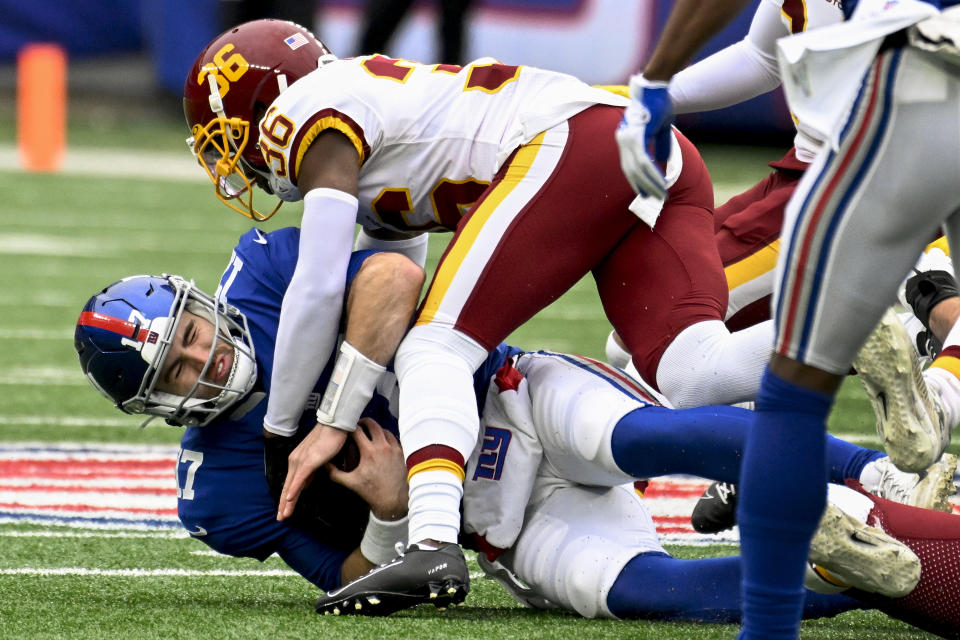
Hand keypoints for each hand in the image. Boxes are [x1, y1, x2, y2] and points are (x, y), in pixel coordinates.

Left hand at [277, 423, 347, 520]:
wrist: (333, 426)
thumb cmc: (329, 440)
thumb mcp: (318, 460)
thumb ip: (311, 472)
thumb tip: (307, 483)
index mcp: (297, 461)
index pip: (290, 484)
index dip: (286, 498)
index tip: (284, 510)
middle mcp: (295, 461)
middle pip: (287, 487)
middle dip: (283, 504)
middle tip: (280, 518)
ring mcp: (301, 461)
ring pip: (291, 485)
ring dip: (287, 502)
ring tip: (284, 514)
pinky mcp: (308, 461)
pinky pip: (299, 478)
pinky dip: (294, 489)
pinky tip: (290, 499)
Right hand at [327, 418, 408, 520]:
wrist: (393, 499)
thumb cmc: (372, 491)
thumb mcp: (351, 482)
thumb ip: (335, 473)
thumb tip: (324, 465)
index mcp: (369, 452)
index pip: (356, 430)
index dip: (349, 427)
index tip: (346, 428)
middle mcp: (382, 447)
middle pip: (372, 424)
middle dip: (363, 422)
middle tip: (358, 424)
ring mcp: (393, 448)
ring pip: (384, 429)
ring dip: (376, 429)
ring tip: (369, 432)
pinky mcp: (401, 452)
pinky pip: (393, 438)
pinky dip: (386, 436)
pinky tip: (381, 441)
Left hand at [615, 74, 672, 199]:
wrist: (657, 86)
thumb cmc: (658, 104)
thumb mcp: (660, 129)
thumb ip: (660, 146)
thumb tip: (662, 163)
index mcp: (625, 138)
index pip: (627, 165)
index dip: (636, 181)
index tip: (645, 194)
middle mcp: (623, 140)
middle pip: (630, 171)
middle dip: (642, 187)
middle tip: (653, 200)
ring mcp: (628, 138)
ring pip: (638, 169)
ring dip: (651, 184)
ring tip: (661, 194)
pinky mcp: (637, 136)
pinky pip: (644, 160)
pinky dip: (653, 173)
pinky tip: (661, 182)